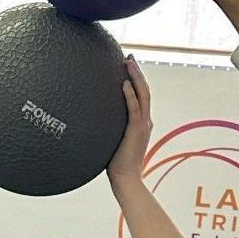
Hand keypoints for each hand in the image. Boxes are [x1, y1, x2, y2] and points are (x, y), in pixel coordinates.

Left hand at [106, 55, 152, 190]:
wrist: (125, 180)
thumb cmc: (116, 165)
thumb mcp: (113, 142)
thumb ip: (109, 130)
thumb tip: (93, 122)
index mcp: (141, 124)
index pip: (141, 97)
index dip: (136, 81)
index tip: (128, 68)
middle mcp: (145, 122)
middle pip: (144, 91)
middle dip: (137, 73)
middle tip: (129, 58)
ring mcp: (142, 126)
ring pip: (143, 95)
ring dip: (135, 77)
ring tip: (128, 63)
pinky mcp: (136, 131)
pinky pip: (134, 109)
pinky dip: (130, 95)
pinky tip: (123, 84)